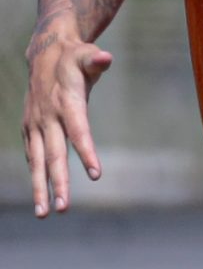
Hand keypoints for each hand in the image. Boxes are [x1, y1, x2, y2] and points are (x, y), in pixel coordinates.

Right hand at [22, 35, 113, 216]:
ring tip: (45, 214)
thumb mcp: (85, 55)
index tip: (96, 174)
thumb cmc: (73, 58)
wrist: (44, 56)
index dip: (86, 152)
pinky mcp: (29, 129)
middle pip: (54, 155)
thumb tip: (107, 58)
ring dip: (41, 188)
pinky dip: (36, 174)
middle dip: (58, 183)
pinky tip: (40, 195)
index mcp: (66, 103)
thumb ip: (95, 60)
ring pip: (38, 162)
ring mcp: (35, 125)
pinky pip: (34, 156)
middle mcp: (47, 118)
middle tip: (63, 209)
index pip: (78, 131)